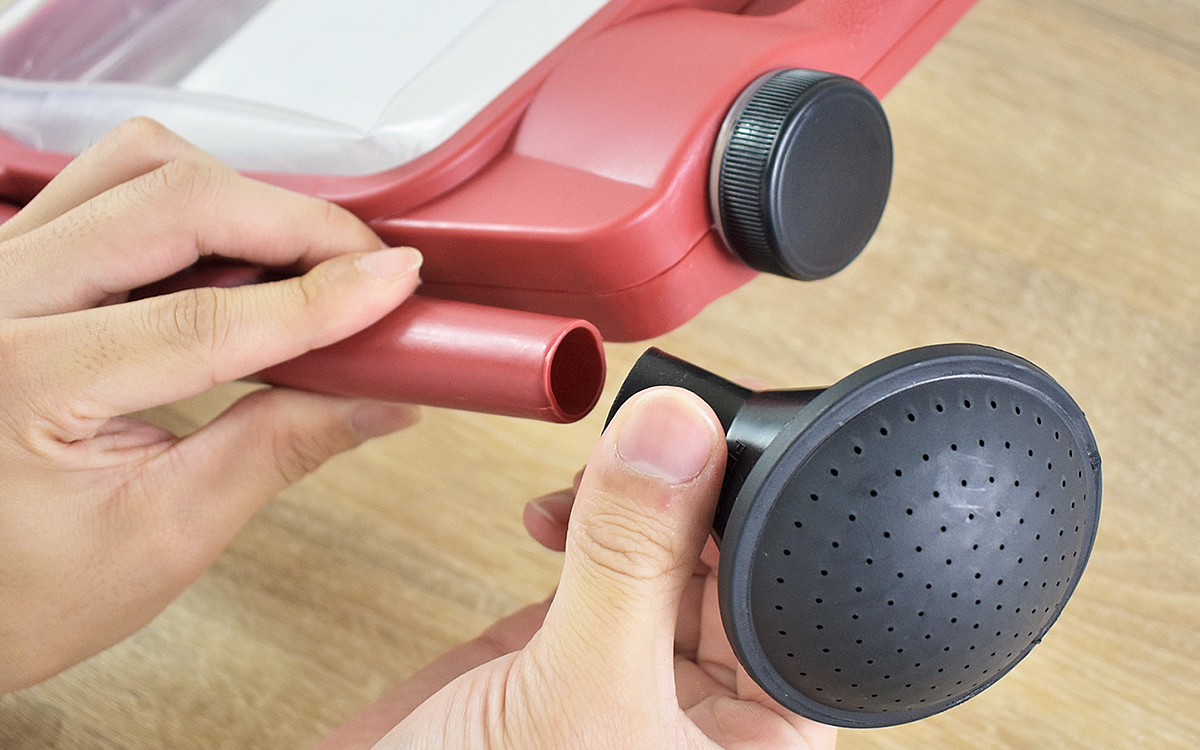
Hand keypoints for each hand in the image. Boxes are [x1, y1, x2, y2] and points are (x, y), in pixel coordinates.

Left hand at [0, 119, 422, 692]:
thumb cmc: (21, 591)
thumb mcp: (165, 537)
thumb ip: (278, 450)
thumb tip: (380, 400)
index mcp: (22, 381)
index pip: (202, 319)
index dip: (318, 298)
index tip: (397, 284)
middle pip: (168, 198)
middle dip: (291, 223)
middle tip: (367, 268)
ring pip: (136, 166)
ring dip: (239, 198)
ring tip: (303, 263)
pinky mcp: (13, 257)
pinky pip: (111, 185)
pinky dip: (195, 204)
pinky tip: (239, 262)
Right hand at [317, 387, 836, 748]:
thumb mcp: (577, 697)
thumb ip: (631, 563)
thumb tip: (678, 435)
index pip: (791, 615)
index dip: (768, 522)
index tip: (733, 441)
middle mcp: (701, 721)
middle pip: (731, 574)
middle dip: (694, 500)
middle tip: (657, 440)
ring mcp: (630, 681)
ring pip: (664, 561)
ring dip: (635, 503)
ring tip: (600, 474)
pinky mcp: (564, 655)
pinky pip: (598, 568)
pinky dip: (580, 523)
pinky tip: (555, 512)